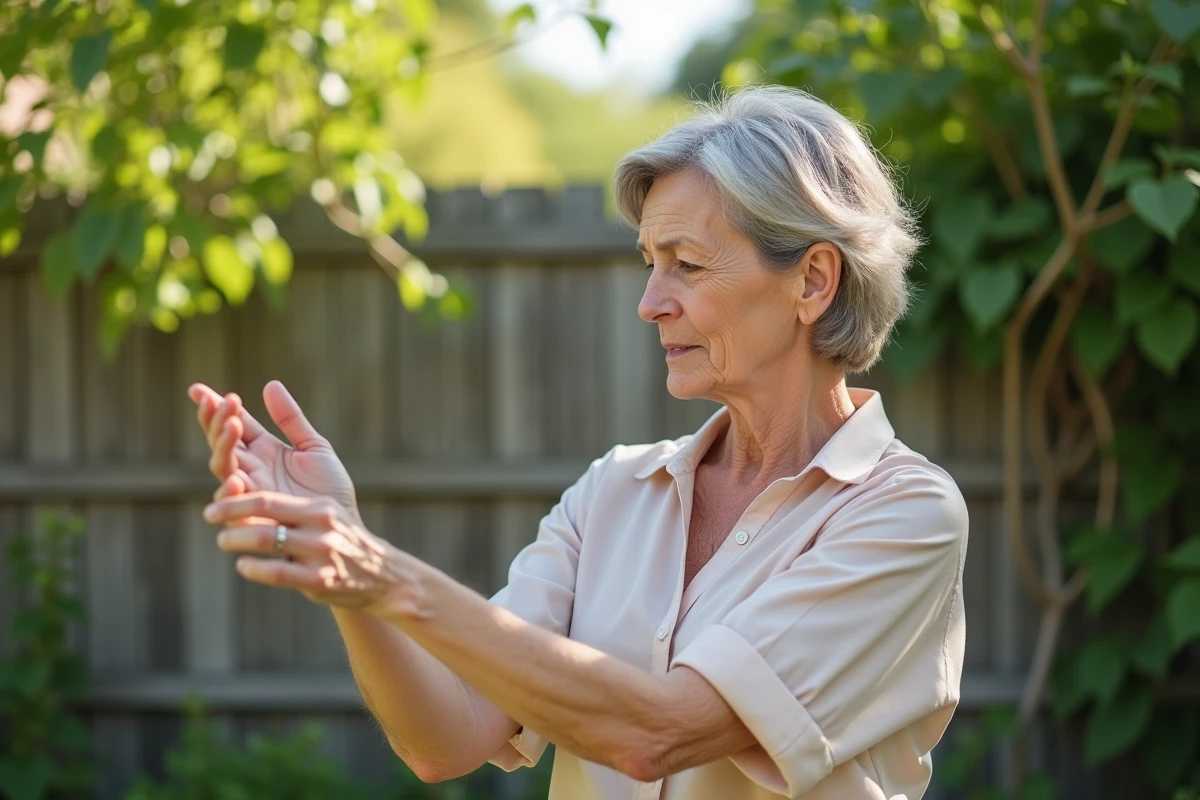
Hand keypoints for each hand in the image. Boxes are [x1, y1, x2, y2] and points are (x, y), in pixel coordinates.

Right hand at [187, 380, 359, 523]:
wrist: (342, 528)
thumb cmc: (329, 490)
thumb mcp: (314, 447)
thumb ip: (292, 419)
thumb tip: (270, 384)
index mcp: (263, 451)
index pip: (233, 425)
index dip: (215, 407)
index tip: (198, 389)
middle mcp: (251, 470)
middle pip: (222, 442)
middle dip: (217, 421)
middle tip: (221, 401)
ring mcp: (249, 493)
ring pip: (223, 466)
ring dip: (224, 445)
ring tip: (233, 425)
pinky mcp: (253, 517)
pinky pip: (233, 505)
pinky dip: (230, 491)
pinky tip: (235, 477)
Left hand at [204, 491, 419, 615]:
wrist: (381, 573)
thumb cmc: (342, 539)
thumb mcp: (327, 511)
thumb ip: (291, 504)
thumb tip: (250, 487)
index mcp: (320, 508)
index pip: (270, 499)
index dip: (237, 500)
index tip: (214, 503)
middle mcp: (321, 529)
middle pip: (266, 518)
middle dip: (231, 516)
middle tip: (209, 516)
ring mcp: (320, 555)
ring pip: (268, 544)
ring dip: (238, 541)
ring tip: (224, 541)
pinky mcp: (319, 581)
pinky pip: (277, 573)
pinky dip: (254, 569)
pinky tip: (243, 565)